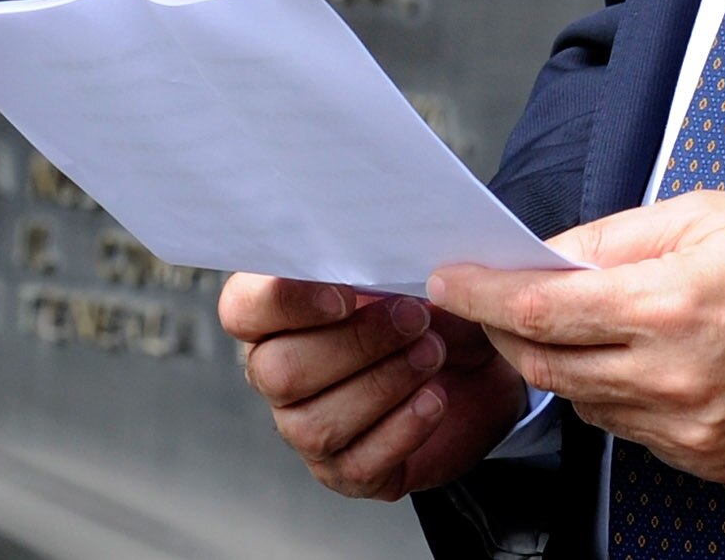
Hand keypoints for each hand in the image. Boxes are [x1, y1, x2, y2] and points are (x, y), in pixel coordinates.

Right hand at [216, 274, 529, 501]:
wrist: (483, 363)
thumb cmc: (431, 305)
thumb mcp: (409, 270)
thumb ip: (376, 261)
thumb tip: (373, 254)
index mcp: (277, 314)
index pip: (242, 309)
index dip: (284, 303)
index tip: (346, 295)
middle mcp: (278, 373)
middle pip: (276, 372)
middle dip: (353, 344)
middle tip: (414, 319)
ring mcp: (306, 428)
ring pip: (313, 424)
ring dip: (382, 384)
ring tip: (432, 353)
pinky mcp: (346, 471)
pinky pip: (357, 464)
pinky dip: (402, 428)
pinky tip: (434, 399)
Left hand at [428, 191, 724, 483]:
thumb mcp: (707, 213)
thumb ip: (617, 236)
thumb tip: (552, 254)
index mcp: (667, 305)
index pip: (540, 309)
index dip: (482, 295)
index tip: (453, 281)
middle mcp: (669, 376)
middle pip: (546, 363)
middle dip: (511, 331)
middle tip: (501, 300)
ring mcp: (685, 428)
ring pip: (582, 400)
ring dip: (563, 362)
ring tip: (586, 323)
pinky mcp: (703, 459)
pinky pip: (627, 429)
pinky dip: (614, 394)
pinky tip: (638, 361)